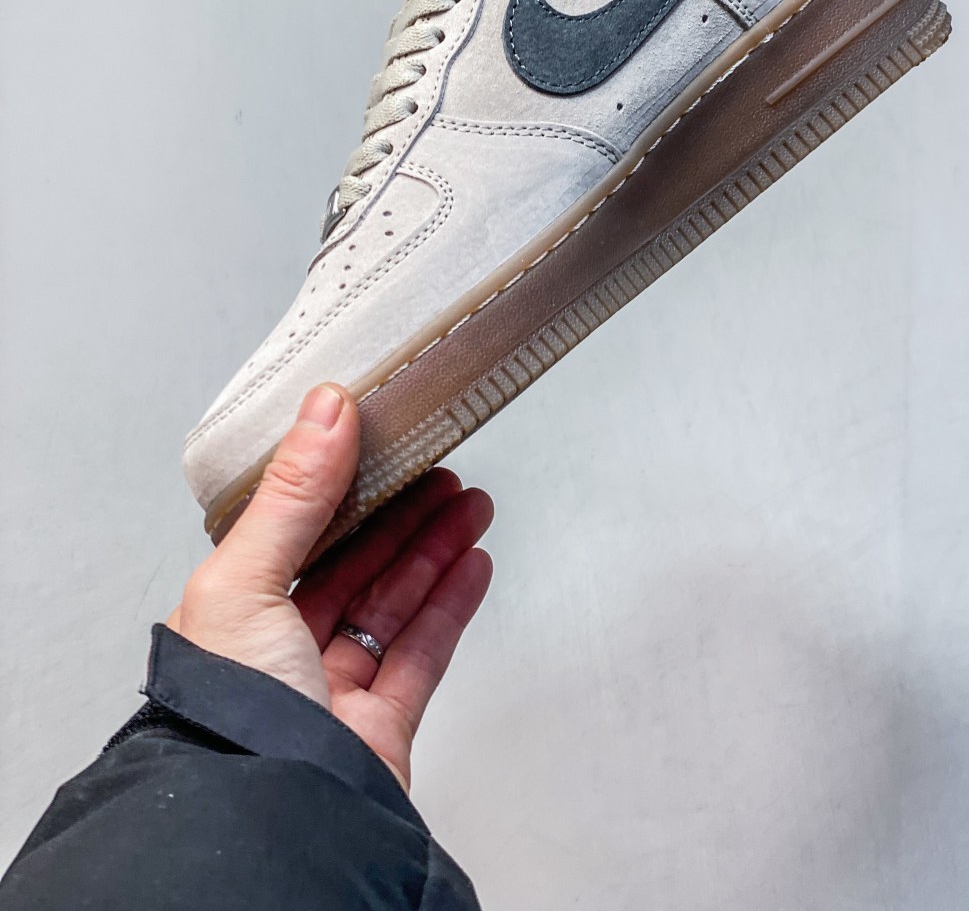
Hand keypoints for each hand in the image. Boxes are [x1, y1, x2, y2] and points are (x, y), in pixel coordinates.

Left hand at [167, 384, 493, 792]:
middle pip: (354, 564)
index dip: (341, 486)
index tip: (381, 444)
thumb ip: (295, 495)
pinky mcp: (378, 728)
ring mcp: (331, 692)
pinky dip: (451, 606)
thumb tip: (324, 411)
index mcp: (230, 615)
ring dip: (435, 550)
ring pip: (392, 604)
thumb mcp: (247, 581)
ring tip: (472, 506)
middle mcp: (277, 652)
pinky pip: (422, 653)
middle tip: (443, 471)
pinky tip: (473, 566)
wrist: (272, 823)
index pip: (294, 533)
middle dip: (402, 515)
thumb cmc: (231, 715)